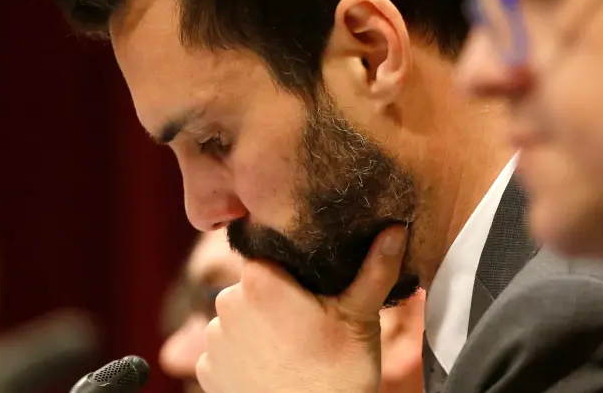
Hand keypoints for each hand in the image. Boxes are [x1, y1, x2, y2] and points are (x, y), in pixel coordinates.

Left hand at [196, 226, 407, 392]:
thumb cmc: (338, 375)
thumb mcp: (361, 316)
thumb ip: (376, 267)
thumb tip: (396, 227)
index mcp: (260, 278)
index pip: (271, 252)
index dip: (294, 267)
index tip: (315, 285)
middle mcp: (226, 301)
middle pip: (255, 285)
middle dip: (278, 298)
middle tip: (312, 321)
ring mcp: (213, 338)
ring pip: (241, 318)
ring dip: (260, 327)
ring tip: (294, 350)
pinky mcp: (207, 370)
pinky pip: (227, 350)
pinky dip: (246, 356)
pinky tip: (274, 369)